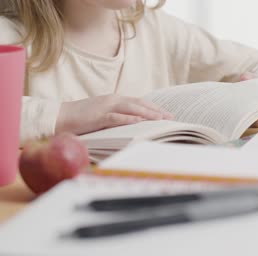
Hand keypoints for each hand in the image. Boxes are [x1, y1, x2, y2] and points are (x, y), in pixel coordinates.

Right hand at [56, 95, 173, 134]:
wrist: (58, 117)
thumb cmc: (81, 119)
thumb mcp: (103, 116)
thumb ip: (118, 117)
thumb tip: (135, 124)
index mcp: (114, 100)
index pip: (139, 102)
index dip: (154, 107)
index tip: (166, 114)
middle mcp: (112, 100)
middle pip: (139, 103)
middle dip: (156, 110)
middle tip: (170, 117)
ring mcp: (105, 107)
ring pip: (131, 108)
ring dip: (148, 113)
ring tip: (161, 119)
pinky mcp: (97, 116)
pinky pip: (116, 117)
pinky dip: (129, 119)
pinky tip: (140, 122)